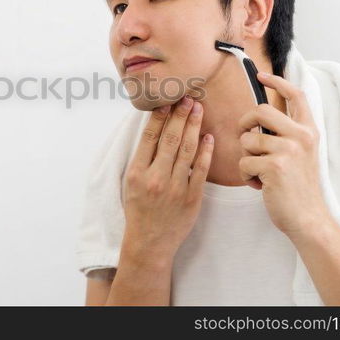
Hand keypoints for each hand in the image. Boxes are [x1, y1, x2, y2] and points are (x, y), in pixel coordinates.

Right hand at [122, 96, 214, 259]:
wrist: (149, 242)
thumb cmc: (139, 210)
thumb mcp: (131, 182)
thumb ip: (143, 157)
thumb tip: (154, 129)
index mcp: (137, 172)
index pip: (149, 137)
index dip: (159, 116)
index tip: (167, 101)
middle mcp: (155, 178)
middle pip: (170, 138)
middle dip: (180, 115)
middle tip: (188, 98)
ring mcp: (175, 188)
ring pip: (187, 150)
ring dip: (193, 126)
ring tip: (198, 109)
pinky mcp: (192, 197)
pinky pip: (200, 169)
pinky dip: (205, 151)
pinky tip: (208, 136)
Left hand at [237, 71, 330, 238]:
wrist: (307, 218)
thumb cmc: (297, 187)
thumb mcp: (299, 153)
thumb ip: (285, 133)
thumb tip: (257, 115)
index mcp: (308, 131)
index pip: (296, 95)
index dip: (277, 82)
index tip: (261, 75)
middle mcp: (301, 136)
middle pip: (259, 110)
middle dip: (244, 124)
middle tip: (247, 139)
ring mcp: (289, 150)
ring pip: (247, 139)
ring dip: (247, 157)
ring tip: (261, 172)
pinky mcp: (274, 166)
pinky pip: (243, 162)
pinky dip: (246, 176)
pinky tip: (261, 185)